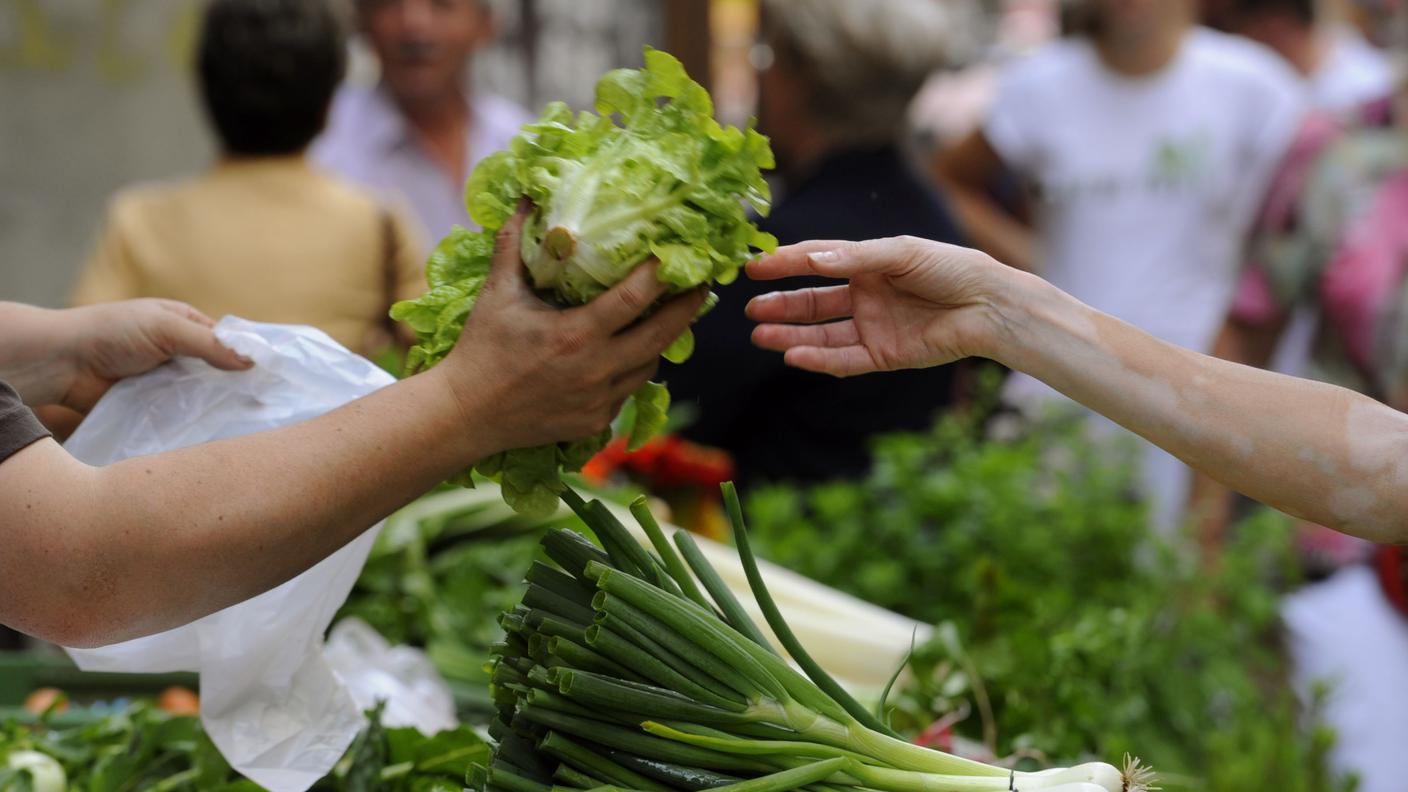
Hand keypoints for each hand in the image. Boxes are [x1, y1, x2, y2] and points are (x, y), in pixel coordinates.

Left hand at [2, 299, 253, 411]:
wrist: (62, 364)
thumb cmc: (112, 333)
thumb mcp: (166, 328)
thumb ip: (209, 344)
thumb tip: (253, 362)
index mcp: (184, 324)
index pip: (228, 341)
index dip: (249, 356)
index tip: (274, 376)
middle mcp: (179, 353)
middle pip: (219, 371)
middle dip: (237, 386)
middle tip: (267, 406)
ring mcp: (166, 382)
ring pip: (202, 396)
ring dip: (216, 407)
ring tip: (248, 424)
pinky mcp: (153, 407)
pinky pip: (182, 416)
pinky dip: (195, 422)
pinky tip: (217, 434)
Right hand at [438, 207, 706, 450]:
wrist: (466, 416)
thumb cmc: (480, 350)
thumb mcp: (497, 293)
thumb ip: (513, 244)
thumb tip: (528, 199)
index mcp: (576, 335)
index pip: (635, 300)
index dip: (662, 275)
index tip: (680, 256)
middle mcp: (596, 370)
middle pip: (662, 335)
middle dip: (688, 308)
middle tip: (703, 284)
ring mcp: (599, 400)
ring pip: (649, 364)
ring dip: (660, 340)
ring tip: (668, 315)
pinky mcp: (596, 422)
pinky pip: (629, 390)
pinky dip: (633, 369)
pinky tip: (630, 352)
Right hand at [746, 237, 1010, 376]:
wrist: (989, 305)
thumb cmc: (952, 268)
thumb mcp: (902, 253)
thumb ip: (856, 257)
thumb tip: (813, 258)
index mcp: (868, 264)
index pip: (817, 262)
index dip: (784, 264)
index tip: (753, 267)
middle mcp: (865, 296)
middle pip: (813, 302)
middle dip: (781, 305)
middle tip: (750, 309)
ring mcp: (872, 327)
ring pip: (822, 334)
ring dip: (791, 335)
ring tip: (760, 335)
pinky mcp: (883, 355)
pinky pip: (844, 360)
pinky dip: (818, 359)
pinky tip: (794, 355)